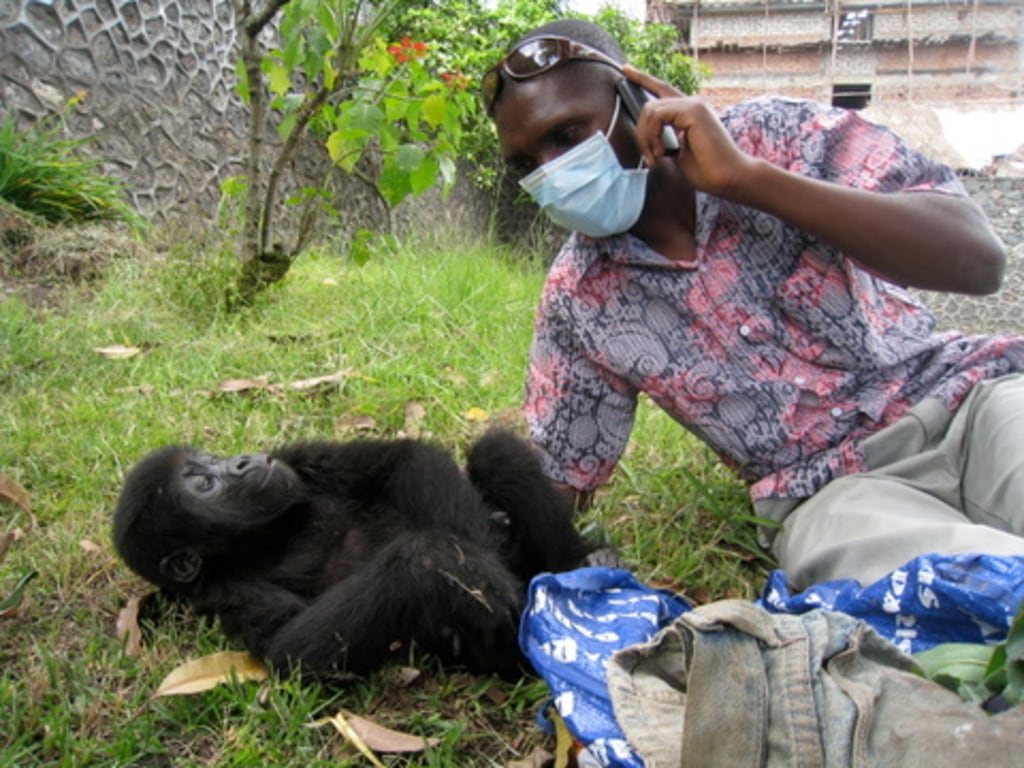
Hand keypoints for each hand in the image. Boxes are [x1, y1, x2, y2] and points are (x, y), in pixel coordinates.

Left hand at [622, 65, 758, 200]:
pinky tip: (661, 152)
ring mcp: (694, 104)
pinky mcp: (693, 110)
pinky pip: (658, 116)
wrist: (729, 177)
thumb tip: (647, 137)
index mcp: (690, 111)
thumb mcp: (679, 151)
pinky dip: (653, 136)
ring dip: (646, 138)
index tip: (626, 69)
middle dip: (641, 133)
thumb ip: (665, 139)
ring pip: (651, 110)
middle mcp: (693, 103)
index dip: (643, 78)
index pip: (663, 89)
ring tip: (656, 157)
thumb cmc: (707, 170)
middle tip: (650, 158)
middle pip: (650, 105)